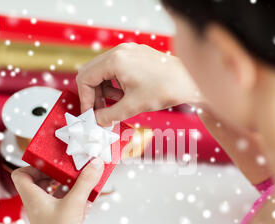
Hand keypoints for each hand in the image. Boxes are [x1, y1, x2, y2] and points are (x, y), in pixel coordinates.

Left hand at [11, 158, 103, 223]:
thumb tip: (94, 163)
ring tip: (84, 179)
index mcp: (33, 197)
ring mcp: (50, 214)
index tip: (53, 163)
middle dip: (58, 173)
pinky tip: (91, 197)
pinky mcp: (62, 223)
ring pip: (57, 193)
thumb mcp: (74, 203)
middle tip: (73, 168)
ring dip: (70, 185)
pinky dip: (78, 198)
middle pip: (42, 181)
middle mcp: (39, 205)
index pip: (21, 175)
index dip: (34, 166)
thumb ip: (85, 181)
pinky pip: (68, 205)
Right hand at [76, 43, 203, 125]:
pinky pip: (116, 69)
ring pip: (103, 71)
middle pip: (92, 72)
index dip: (85, 99)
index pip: (85, 78)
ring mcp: (129, 51)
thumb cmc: (165, 90)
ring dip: (104, 90)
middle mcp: (120, 51)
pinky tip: (124, 96)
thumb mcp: (132, 107)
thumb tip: (96, 121)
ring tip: (115, 105)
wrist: (189, 81)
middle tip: (99, 112)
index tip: (90, 114)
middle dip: (93, 94)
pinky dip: (115, 84)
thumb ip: (109, 115)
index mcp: (115, 60)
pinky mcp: (136, 55)